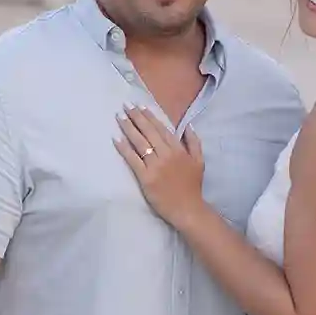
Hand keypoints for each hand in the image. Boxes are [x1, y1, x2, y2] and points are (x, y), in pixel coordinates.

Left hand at [113, 107, 205, 228]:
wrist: (188, 209)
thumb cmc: (192, 186)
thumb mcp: (199, 161)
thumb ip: (194, 142)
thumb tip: (187, 125)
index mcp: (178, 149)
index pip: (161, 128)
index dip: (149, 117)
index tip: (140, 107)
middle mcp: (166, 154)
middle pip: (148, 132)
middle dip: (136, 117)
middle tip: (125, 106)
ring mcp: (155, 166)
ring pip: (140, 142)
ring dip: (128, 128)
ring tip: (119, 117)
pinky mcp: (146, 178)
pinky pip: (133, 159)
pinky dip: (124, 149)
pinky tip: (116, 139)